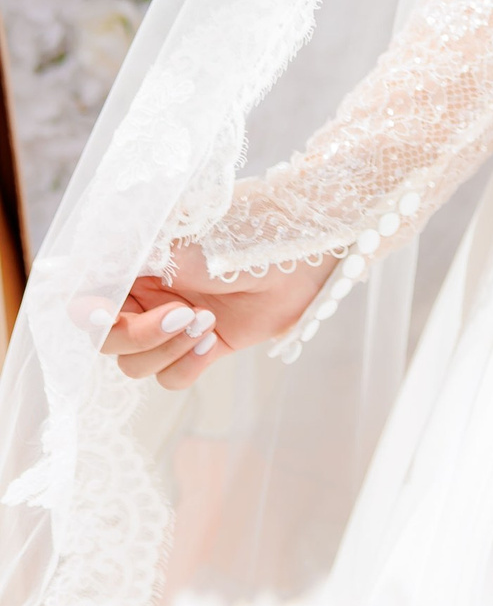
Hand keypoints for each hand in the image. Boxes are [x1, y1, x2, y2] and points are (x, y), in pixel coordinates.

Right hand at [92, 240, 334, 391]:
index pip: (87, 297)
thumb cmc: (245, 228)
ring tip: (204, 321)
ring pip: (137, 363)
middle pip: (108, 340)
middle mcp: (149, 292)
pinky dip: (188, 366)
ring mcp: (175, 321)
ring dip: (166, 349)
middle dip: (138, 335)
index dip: (88, 313)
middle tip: (180, 314)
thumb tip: (72, 269)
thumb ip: (128, 257)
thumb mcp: (182, 240)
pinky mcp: (204, 344)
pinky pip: (172, 377)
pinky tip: (213, 340)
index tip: (105, 313)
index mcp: (137, 260)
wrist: (307, 245)